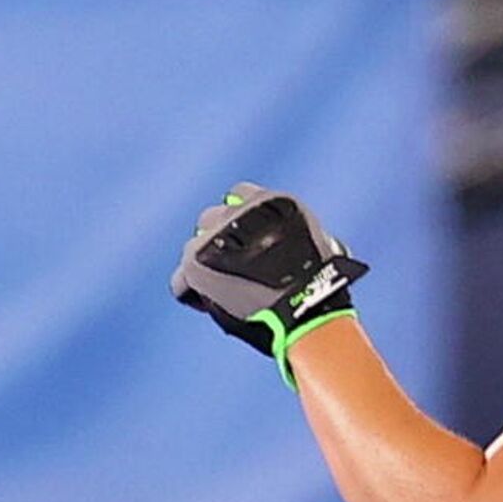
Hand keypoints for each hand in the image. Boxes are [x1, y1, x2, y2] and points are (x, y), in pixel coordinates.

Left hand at [171, 182, 367, 385]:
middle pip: (212, 218)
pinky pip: (180, 279)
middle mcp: (240, 210)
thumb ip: (298, 237)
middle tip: (230, 271)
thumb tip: (301, 244)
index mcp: (273, 201)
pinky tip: (209, 306)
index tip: (247, 245)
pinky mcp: (196, 260)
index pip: (240, 195)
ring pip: (194, 246)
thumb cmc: (322, 289)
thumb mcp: (321, 248)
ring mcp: (215, 234)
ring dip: (205, 265)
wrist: (304, 305)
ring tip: (222, 290)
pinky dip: (191, 294)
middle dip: (219, 242)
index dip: (240, 221)